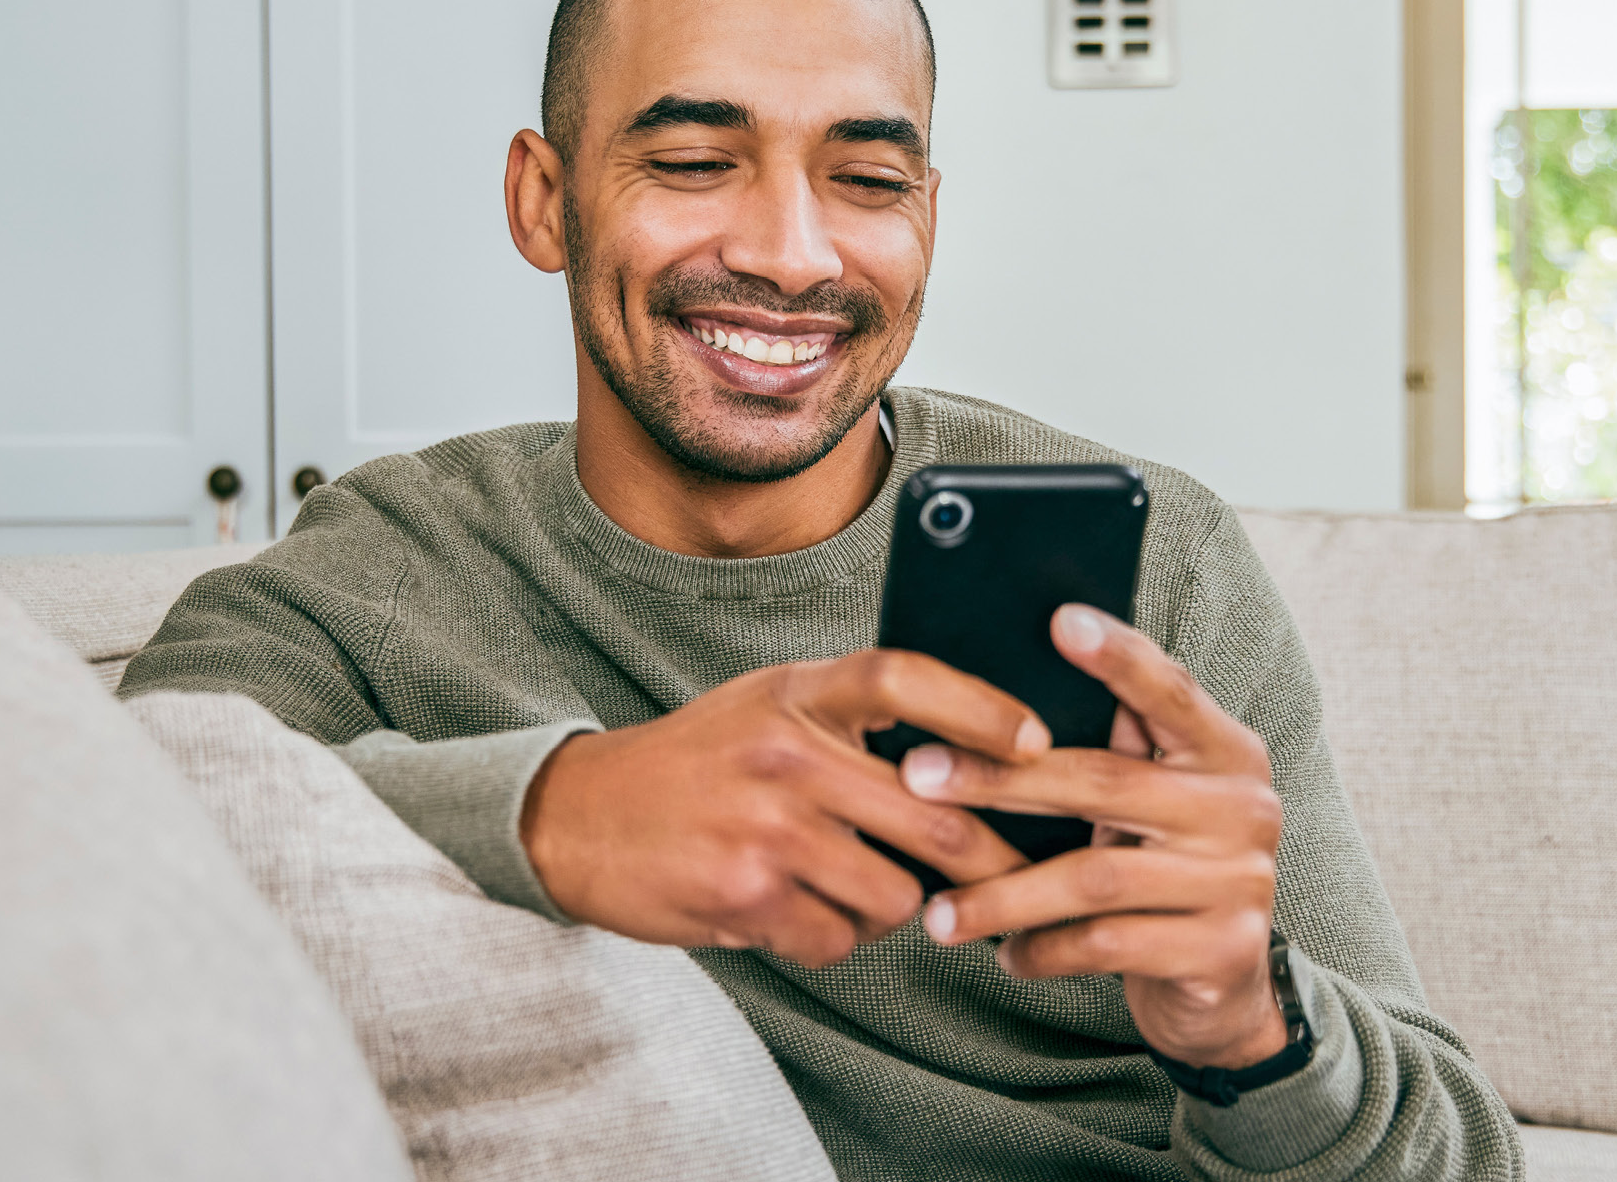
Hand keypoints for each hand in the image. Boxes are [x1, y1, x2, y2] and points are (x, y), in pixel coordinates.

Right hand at [521, 650, 1042, 967]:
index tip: (1037, 743)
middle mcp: (786, 752)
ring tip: (851, 887)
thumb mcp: (770, 704)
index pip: (904, 678)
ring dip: (894, 907)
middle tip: (1022, 877)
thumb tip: (972, 749)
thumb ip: (852, 715)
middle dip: (993, 858)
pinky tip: (794, 911)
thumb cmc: (700, 761)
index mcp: (799, 692)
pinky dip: (831, 936)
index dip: (981, 709)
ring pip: (894, 893)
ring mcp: (767, 827)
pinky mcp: (744, 895)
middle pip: (932, 811)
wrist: (578, 815)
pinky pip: (836, 938)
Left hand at [903, 606, 1287, 1068]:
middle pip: (1107, 783)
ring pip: (1096, 878)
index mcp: (1226, 751)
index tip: (1059, 619)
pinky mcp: (1223, 952)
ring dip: (1004, 894)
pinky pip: (1108, 946)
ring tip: (938, 912)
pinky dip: (1044, 949)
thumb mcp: (1150, 806)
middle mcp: (1244, 807)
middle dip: (1000, 779)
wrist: (1225, 988)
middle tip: (918, 777)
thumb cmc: (1162, 871)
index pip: (1171, 691)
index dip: (1118, 656)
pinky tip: (1007, 953)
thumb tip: (996, 697)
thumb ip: (1113, 753)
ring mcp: (1239, 881)